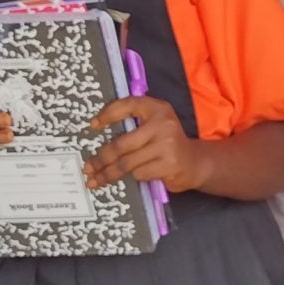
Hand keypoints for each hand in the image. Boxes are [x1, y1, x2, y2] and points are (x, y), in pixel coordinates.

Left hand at [83, 95, 213, 191]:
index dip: (108, 113)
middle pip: (121, 144)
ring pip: (127, 162)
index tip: (92, 125)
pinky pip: (140, 173)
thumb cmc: (166, 143)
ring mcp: (167, 144)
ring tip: (97, 179)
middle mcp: (163, 123)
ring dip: (110, 173)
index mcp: (157, 108)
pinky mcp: (169, 164)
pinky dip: (134, 176)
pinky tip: (136, 176)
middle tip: (88, 168)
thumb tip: (97, 132)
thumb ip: (133, 124)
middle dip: (101, 159)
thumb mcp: (154, 125)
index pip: (128, 104)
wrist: (195, 162)